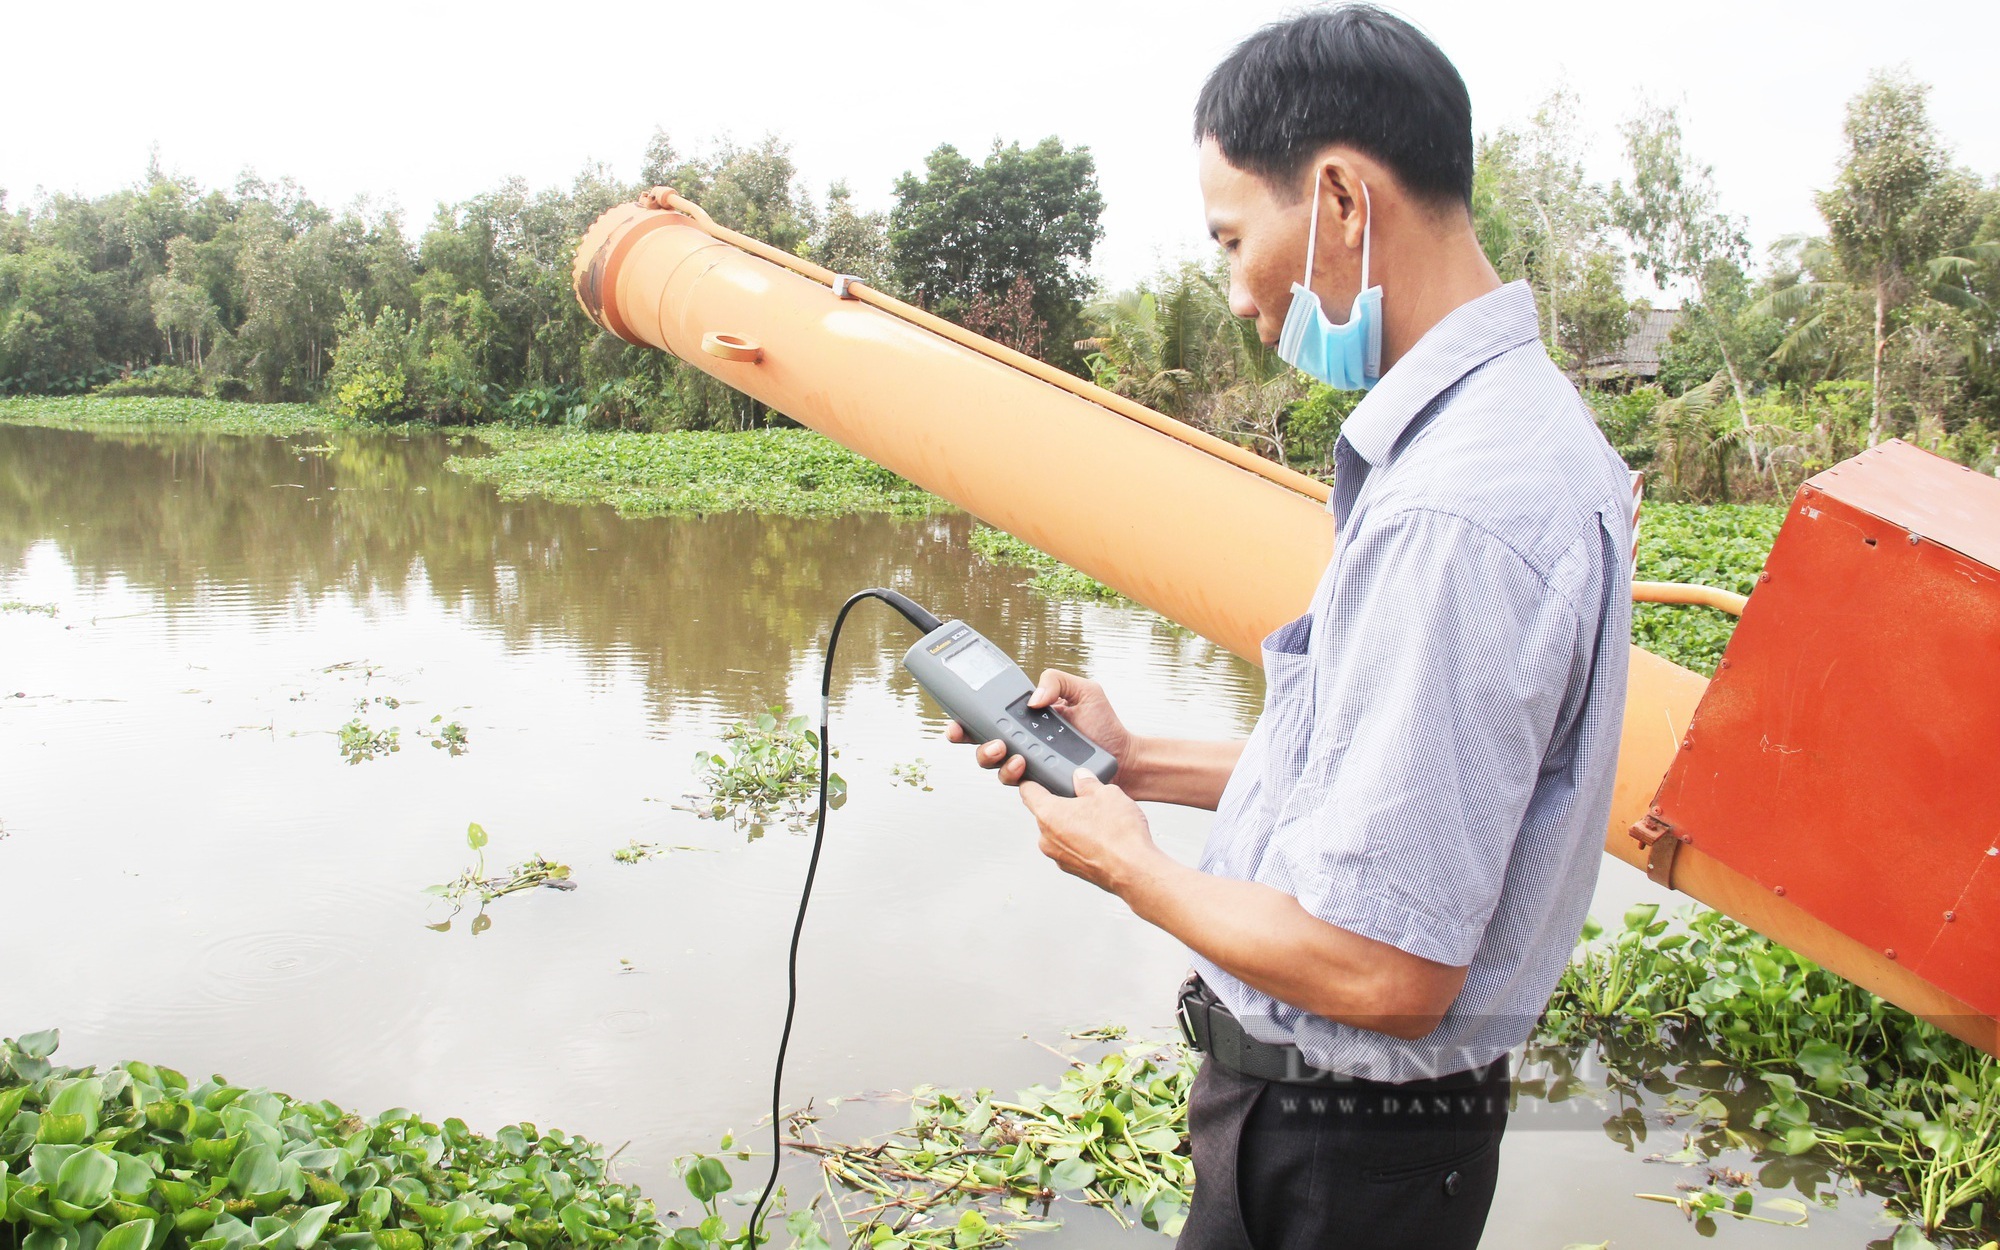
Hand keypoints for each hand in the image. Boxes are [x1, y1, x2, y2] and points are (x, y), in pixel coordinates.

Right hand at [944, 669, 1134, 787]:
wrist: (1123, 758)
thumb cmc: (1104, 724)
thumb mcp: (1084, 690)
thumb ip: (1056, 681)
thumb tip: (1031, 699)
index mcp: (1026, 716)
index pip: (988, 715)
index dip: (965, 717)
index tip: (957, 719)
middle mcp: (1022, 740)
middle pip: (980, 742)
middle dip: (971, 740)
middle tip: (988, 735)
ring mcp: (1028, 763)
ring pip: (994, 765)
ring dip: (991, 757)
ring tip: (1007, 750)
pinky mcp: (1038, 783)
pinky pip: (1015, 782)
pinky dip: (1013, 773)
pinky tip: (1024, 764)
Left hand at [1019, 768, 1158, 895]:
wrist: (1134, 871)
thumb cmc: (1119, 834)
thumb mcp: (1107, 793)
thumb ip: (1088, 783)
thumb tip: (1081, 777)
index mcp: (1048, 814)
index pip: (1027, 791)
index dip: (1032, 780)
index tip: (1038, 778)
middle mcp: (1046, 838)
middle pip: (1045, 813)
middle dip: (1061, 804)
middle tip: (1083, 798)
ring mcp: (1058, 856)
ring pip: (1059, 832)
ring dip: (1072, 824)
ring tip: (1099, 819)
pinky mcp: (1072, 869)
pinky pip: (1071, 848)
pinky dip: (1081, 841)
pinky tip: (1102, 837)